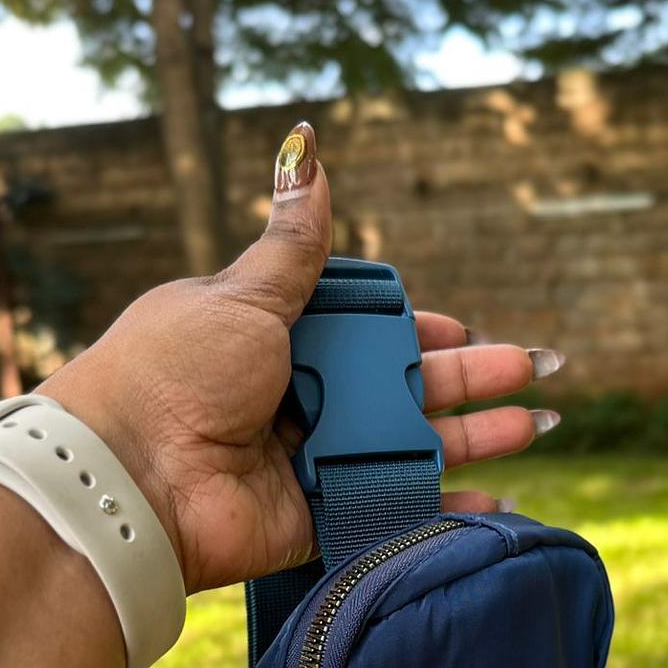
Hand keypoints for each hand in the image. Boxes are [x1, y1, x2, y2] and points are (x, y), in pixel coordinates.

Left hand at [38, 121, 563, 593]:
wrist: (130, 474)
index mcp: (280, 341)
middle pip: (403, 391)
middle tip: (537, 371)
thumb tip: (306, 147)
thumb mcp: (242, 294)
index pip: (368, 335)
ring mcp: (310, 465)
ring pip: (409, 449)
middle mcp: (299, 403)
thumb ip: (293, 243)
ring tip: (536, 424)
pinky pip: (391, 512)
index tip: (465, 333)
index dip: (419, 333)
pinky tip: (495, 502)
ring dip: (474, 438)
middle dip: (471, 381)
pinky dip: (442, 511)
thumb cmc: (175, 370)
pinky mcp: (316, 520)